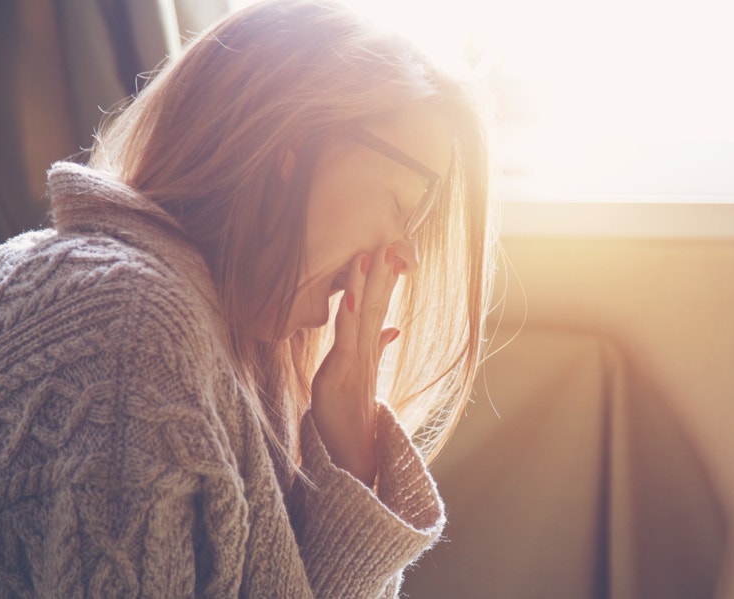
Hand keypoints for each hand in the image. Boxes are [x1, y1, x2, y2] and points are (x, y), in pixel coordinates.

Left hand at [311, 245, 404, 485]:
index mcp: (369, 350)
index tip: (393, 249)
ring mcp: (355, 363)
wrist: (354, 456)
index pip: (380, 306)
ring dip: (368, 284)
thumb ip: (377, 349)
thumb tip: (393, 328)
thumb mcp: (363, 377)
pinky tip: (352, 296)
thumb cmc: (353, 418)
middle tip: (392, 240)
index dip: (386, 278)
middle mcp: (366, 352)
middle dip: (384, 273)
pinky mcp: (340, 375)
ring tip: (373, 254)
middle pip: (378, 305)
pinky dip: (349, 317)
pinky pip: (346, 341)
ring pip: (365, 317)